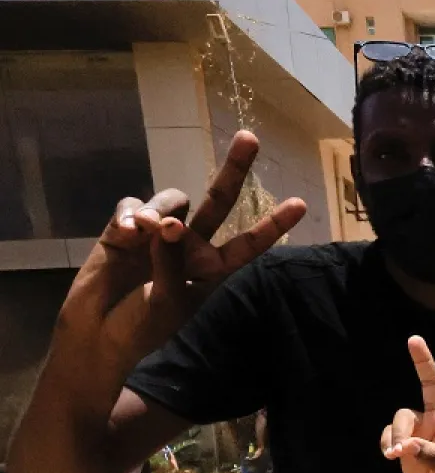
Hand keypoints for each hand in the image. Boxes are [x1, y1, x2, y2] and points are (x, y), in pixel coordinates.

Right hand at [55, 131, 306, 364]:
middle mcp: (191, 247)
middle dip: (234, 169)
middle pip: (219, 201)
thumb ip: (173, 263)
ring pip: (173, 201)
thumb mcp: (168, 300)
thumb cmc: (142, 328)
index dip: (272, 224)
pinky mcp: (125, 229)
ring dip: (160, 210)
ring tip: (144, 231)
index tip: (300, 203)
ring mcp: (158, 235)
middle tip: (249, 138)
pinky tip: (123, 235)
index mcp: (212, 270)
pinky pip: (133, 207)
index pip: (248, 244)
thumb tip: (170, 226)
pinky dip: (129, 216)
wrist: (97, 335)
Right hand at [382, 337, 434, 472]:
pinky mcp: (404, 438)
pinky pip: (390, 432)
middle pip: (430, 384)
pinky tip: (392, 456)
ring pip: (402, 415)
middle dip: (422, 362)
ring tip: (398, 454)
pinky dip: (388, 443)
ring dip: (398, 434)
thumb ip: (432, 457)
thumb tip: (409, 446)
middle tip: (414, 339)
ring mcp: (420, 427)